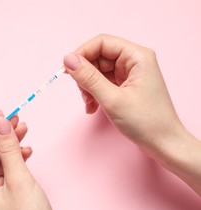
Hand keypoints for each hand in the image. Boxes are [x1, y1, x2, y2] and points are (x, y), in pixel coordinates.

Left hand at [0, 111, 75, 209]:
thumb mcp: (19, 179)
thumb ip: (8, 149)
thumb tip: (1, 123)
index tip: (0, 113)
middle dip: (2, 137)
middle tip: (14, 117)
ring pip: (1, 161)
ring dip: (12, 145)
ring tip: (24, 127)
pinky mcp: (9, 195)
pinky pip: (10, 170)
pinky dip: (18, 158)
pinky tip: (27, 150)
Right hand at [63, 34, 183, 151]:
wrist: (163, 144)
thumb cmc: (146, 122)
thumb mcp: (112, 99)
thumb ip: (88, 78)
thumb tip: (68, 60)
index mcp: (137, 57)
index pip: (102, 43)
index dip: (82, 53)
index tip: (67, 70)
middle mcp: (134, 62)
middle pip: (98, 57)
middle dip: (85, 75)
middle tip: (82, 93)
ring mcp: (129, 75)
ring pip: (97, 71)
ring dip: (88, 87)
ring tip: (89, 104)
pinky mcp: (125, 87)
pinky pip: (102, 83)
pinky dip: (93, 94)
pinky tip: (92, 108)